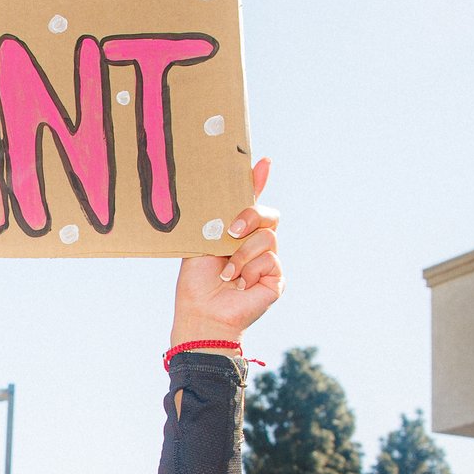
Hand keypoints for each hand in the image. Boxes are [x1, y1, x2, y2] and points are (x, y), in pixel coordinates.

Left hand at [170, 157, 281, 344]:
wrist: (202, 311)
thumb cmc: (197, 280)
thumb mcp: (204, 241)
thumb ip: (218, 217)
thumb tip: (222, 188)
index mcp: (237, 233)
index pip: (253, 202)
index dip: (259, 180)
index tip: (263, 161)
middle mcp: (256, 245)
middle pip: (269, 214)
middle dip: (251, 217)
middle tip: (231, 231)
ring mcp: (268, 262)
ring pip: (268, 237)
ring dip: (242, 254)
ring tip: (227, 273)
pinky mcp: (277, 278)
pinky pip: (271, 260)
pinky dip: (250, 270)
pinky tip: (240, 284)